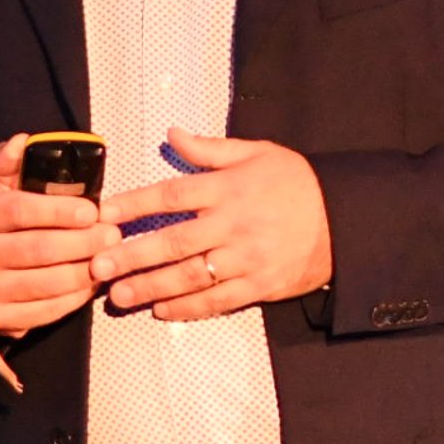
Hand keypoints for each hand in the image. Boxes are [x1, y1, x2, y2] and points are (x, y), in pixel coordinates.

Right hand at [0, 134, 120, 334]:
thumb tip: (22, 141)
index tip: (92, 211)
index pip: (19, 210)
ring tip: (109, 259)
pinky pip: (45, 312)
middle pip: (38, 249)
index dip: (59, 210)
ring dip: (85, 272)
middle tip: (113, 235)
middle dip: (82, 243)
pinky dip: (75, 299)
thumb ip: (7, 162)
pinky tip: (92, 284)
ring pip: (45, 284)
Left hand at [91, 128, 332, 320]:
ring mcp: (247, 258)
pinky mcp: (260, 285)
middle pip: (174, 241)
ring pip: (191, 276)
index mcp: (229, 188)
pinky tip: (161, 310)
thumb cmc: (296, 182)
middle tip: (98, 266)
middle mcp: (233, 224)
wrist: (345, 218)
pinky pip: (219, 300)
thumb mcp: (257, 152)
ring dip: (151, 286)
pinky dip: (189, 307)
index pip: (172, 194)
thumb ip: (211, 149)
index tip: (104, 213)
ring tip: (120, 295)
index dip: (135, 204)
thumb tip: (171, 133)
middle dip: (132, 255)